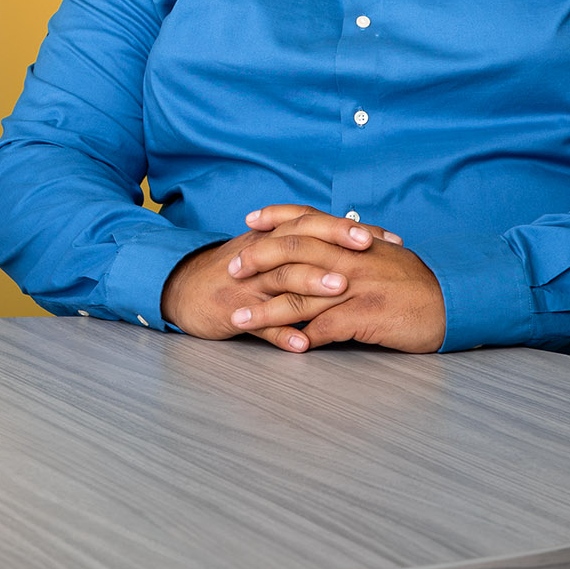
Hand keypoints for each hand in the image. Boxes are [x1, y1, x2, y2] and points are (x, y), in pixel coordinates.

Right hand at [161, 209, 400, 351]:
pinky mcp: (234, 311)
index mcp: (274, 238)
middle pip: (301, 242)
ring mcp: (249, 284)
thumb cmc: (236, 272)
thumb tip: (355, 240)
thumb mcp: (268, 250)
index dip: (347, 228)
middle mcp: (262, 255)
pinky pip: (260, 324)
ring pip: (282, 279)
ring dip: (311, 283)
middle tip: (367, 250)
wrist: (186, 290)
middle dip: (334, 244)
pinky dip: (281, 335)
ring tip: (341, 290)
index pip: (313, 223)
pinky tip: (303, 345)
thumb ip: (306, 245)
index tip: (384, 236)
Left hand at [229, 204, 447, 353]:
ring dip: (265, 310)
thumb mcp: (383, 256)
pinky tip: (282, 346)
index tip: (250, 220)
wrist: (452, 302)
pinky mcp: (365, 316)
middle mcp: (350, 258)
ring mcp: (356, 287)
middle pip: (293, 252)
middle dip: (257, 260)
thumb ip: (353, 250)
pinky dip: (300, 338)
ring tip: (238, 318)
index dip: (277, 217)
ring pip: (299, 296)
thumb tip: (327, 250)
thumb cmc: (416, 283)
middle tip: (231, 268)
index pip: (309, 219)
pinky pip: (324, 328)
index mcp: (354, 241)